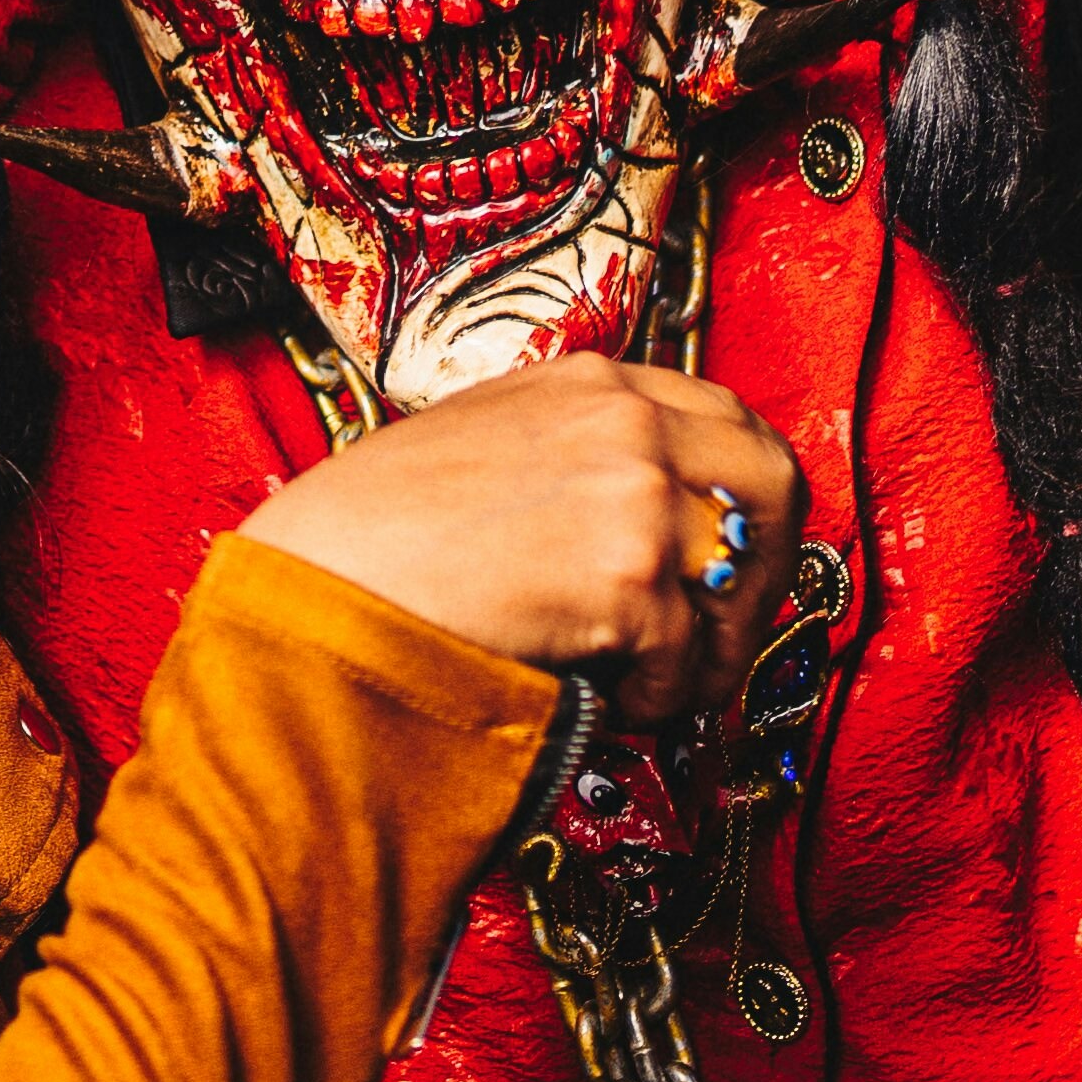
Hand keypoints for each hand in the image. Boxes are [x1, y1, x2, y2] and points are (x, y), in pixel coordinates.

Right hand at [238, 352, 801, 724]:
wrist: (309, 589)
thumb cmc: (364, 539)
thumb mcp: (480, 449)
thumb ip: (568, 459)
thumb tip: (644, 529)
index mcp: (585, 381)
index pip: (726, 418)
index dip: (740, 502)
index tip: (726, 561)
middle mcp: (623, 417)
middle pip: (772, 480)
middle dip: (765, 567)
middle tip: (721, 634)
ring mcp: (634, 488)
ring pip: (741, 579)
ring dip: (708, 648)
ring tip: (645, 683)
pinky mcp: (630, 573)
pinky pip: (692, 659)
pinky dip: (656, 699)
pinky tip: (597, 699)